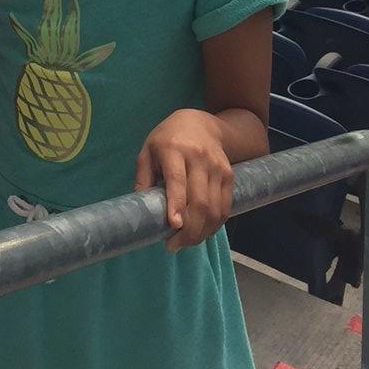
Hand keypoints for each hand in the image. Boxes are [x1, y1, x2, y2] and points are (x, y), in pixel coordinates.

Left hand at [135, 110, 232, 251]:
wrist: (201, 123)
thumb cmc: (167, 140)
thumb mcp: (147, 152)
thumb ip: (143, 179)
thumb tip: (140, 211)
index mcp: (173, 149)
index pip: (177, 180)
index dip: (177, 204)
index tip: (173, 226)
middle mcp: (198, 158)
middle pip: (200, 201)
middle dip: (189, 230)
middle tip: (174, 245)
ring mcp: (217, 167)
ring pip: (215, 208)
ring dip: (202, 232)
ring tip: (186, 242)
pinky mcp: (228, 175)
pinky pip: (225, 207)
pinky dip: (214, 225)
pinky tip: (202, 232)